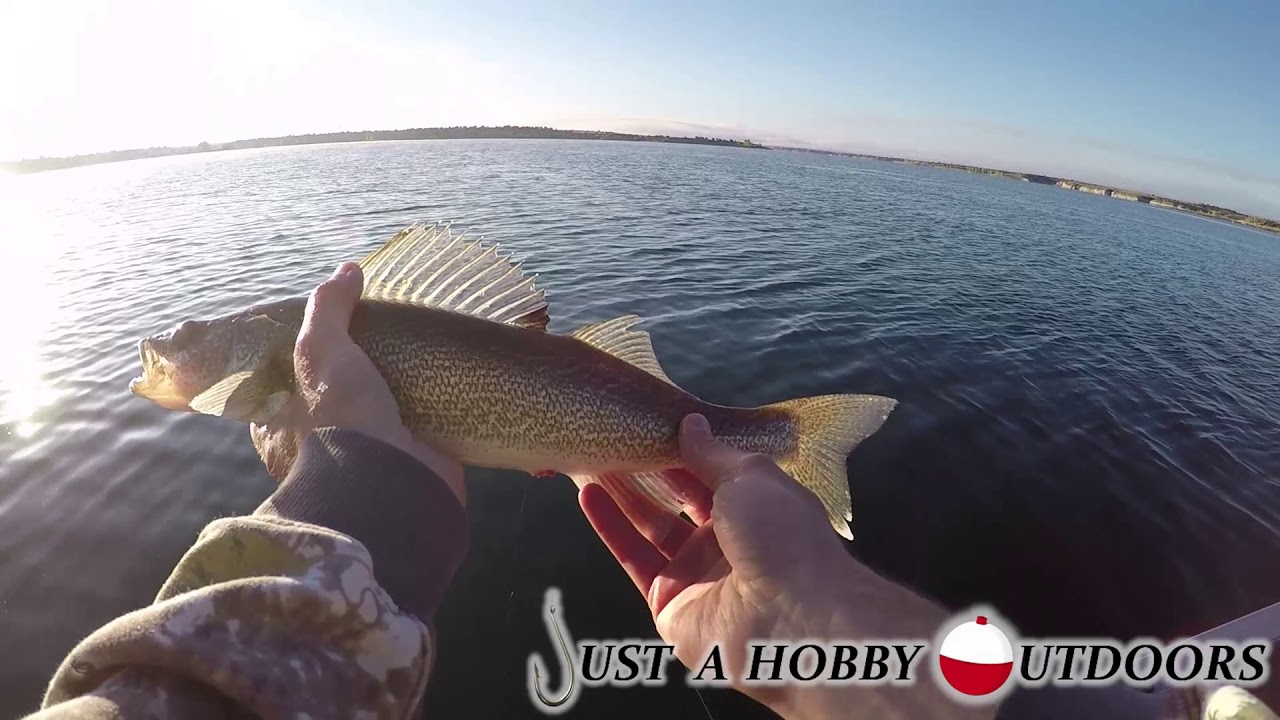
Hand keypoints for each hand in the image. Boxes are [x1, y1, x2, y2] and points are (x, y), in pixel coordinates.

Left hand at [251, 263, 464, 505]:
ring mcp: (363, 461)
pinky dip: (426, 416)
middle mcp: (318, 450)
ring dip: (394, 398)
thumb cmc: (339, 418)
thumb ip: (327, 309)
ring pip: (376, 418)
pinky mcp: (404, 468)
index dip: (299, 363)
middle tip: (380, 347)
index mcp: (282, 432)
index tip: (327, 339)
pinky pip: (413, 434)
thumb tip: (348, 269)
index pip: (283, 390)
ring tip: (416, 361)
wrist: (392, 480)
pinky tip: (441, 389)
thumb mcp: (320, 352)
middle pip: (333, 401)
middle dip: (355, 379)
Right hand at [581, 414, 986, 718]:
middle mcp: (728, 539)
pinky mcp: (668, 601)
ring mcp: (697, 572)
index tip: (651, 420)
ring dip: (623, 492)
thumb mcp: (749, 478)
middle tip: (615, 436)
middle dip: (649, 469)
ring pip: (651, 525)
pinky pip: (634, 558)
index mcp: (758, 507)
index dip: (684, 448)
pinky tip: (588, 494)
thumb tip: (689, 423)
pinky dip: (610, 527)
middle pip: (679, 498)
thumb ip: (710, 454)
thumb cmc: (781, 535)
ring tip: (592, 458)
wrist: (788, 619)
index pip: (713, 472)